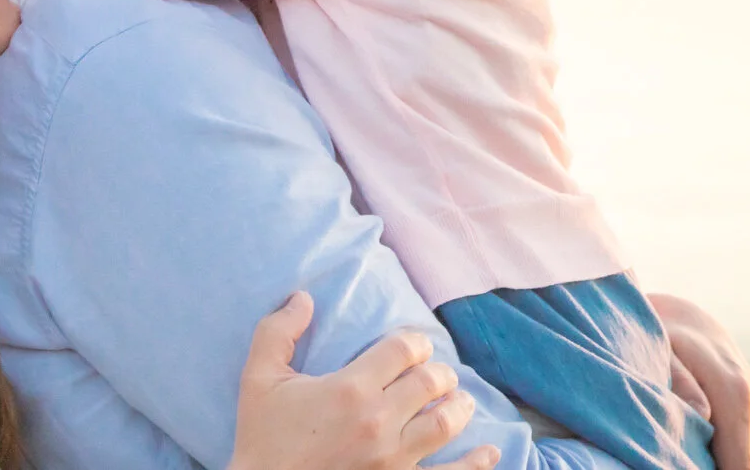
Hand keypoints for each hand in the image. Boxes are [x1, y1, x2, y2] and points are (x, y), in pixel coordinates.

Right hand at [229, 292, 499, 469]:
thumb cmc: (262, 439)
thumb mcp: (258, 379)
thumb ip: (277, 332)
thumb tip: (303, 297)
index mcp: (350, 389)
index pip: (404, 349)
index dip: (415, 341)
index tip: (414, 345)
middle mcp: (379, 421)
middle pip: (431, 382)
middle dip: (438, 371)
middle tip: (436, 373)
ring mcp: (394, 459)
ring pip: (446, 423)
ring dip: (458, 406)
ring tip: (458, 401)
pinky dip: (476, 464)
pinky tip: (491, 453)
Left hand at [648, 293, 749, 469]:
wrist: (690, 325)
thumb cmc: (667, 339)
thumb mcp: (662, 353)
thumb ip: (681, 383)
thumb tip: (702, 414)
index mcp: (734, 395)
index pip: (738, 464)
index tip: (686, 468)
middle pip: (748, 468)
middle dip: (717, 469)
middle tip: (683, 461)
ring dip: (727, 464)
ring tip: (692, 455)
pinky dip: (733, 458)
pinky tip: (708, 450)